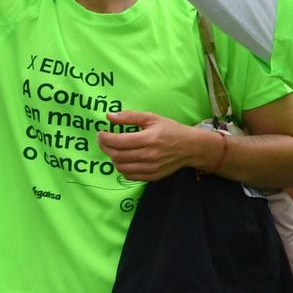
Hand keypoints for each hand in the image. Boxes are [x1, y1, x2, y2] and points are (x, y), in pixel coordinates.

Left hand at [99, 111, 214, 182]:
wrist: (191, 147)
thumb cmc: (171, 130)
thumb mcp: (152, 118)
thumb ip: (130, 116)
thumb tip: (109, 116)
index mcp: (149, 138)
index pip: (118, 141)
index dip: (104, 138)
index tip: (101, 133)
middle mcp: (150, 155)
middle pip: (117, 155)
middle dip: (105, 147)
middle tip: (104, 141)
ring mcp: (151, 167)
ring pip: (121, 167)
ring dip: (113, 158)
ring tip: (114, 150)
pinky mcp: (153, 176)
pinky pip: (130, 176)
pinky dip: (123, 168)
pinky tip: (125, 160)